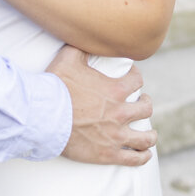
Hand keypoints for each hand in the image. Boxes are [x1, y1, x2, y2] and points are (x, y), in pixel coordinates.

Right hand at [47, 45, 155, 165]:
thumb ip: (82, 46)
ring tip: (150, 134)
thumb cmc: (56, 86)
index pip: (137, 80)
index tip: (133, 78)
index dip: (136, 77)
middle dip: (146, 104)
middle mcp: (120, 112)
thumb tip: (86, 36)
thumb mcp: (69, 57)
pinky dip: (142, 157)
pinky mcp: (108, 154)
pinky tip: (145, 154)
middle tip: (142, 103)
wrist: (44, 116)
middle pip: (145, 108)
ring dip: (150, 135)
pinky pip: (134, 159)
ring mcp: (116, 135)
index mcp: (115, 89)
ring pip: (146, 137)